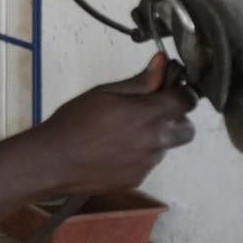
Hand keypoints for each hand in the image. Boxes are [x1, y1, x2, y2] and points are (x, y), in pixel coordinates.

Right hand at [37, 53, 195, 195]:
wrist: (54, 160)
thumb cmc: (75, 121)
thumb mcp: (105, 92)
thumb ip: (139, 81)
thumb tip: (162, 64)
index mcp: (148, 114)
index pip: (187, 101)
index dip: (182, 91)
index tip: (170, 88)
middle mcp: (154, 141)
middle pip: (187, 129)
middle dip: (177, 118)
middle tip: (153, 111)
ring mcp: (147, 163)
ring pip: (166, 146)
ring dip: (155, 136)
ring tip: (123, 132)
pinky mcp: (137, 179)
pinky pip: (148, 163)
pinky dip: (139, 154)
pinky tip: (114, 149)